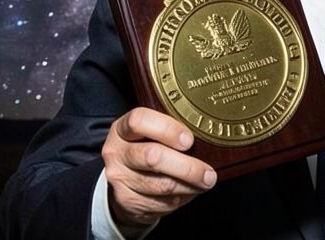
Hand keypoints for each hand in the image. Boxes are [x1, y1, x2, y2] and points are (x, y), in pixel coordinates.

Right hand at [102, 107, 216, 227]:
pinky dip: (181, 198)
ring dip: (190, 186)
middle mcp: (116, 152)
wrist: (123, 182)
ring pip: (161, 185)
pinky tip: (189, 191)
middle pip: (152, 157)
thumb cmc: (145, 149)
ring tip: (206, 182)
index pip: (139, 121)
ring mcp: (119, 178)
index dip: (168, 129)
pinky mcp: (126, 201)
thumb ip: (170, 130)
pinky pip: (161, 203)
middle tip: (208, 173)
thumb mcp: (149, 133)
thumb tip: (207, 135)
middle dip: (187, 167)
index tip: (189, 140)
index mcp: (122, 129)